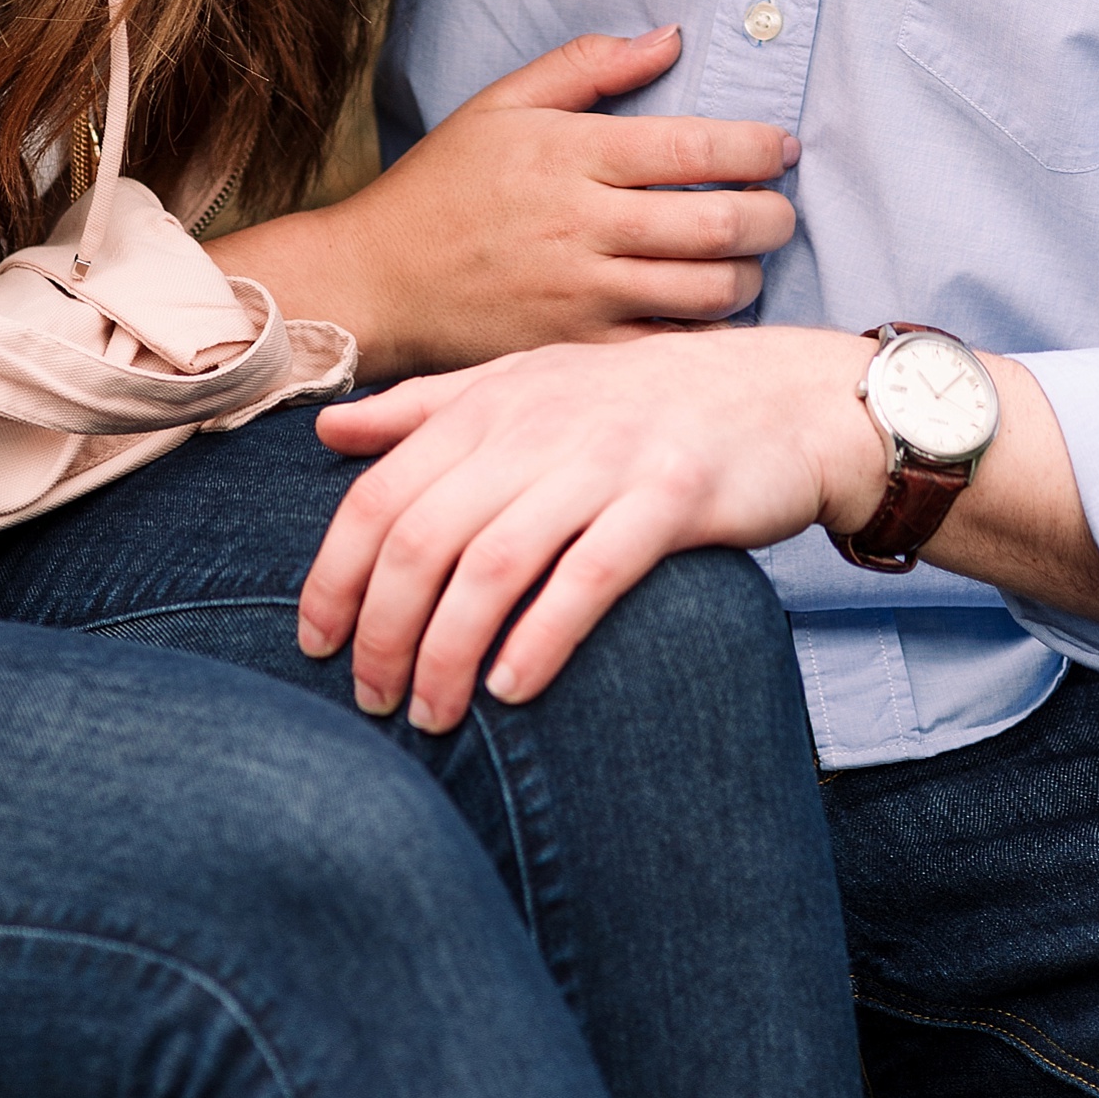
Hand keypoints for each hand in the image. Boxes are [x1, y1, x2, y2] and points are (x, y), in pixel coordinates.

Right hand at [208, 26, 798, 378]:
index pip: (692, 146)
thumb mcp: (502, 103)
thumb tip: (671, 37)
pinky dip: (703, 334)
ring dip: (748, 276)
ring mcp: (581, 295)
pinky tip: (705, 314)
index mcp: (570, 155)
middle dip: (772, 217)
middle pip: (717, 224)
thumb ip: (589, 65)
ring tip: (745, 262)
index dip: (756, 147)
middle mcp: (583, 225)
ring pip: (706, 291)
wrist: (376, 280)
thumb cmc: (443, 185)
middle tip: (779, 211)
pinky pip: (666, 347)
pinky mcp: (575, 351)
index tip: (780, 147)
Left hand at [297, 326, 882, 729]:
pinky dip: (541, 637)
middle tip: (372, 701)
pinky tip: (514, 690)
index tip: (315, 645)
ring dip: (448, 651)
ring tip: (432, 713)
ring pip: (494, 562)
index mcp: (491, 404)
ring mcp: (606, 459)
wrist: (782, 395)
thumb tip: (327, 435)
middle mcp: (538, 427)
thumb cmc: (641, 402)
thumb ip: (427, 410)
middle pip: (423, 536)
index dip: (335, 576)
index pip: (380, 494)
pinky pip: (590, 575)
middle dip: (383, 630)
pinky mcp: (672, 498)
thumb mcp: (529, 384)